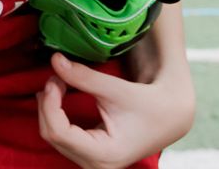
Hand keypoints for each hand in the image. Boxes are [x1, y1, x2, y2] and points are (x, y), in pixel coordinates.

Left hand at [37, 50, 194, 168]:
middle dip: (48, 104)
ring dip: (50, 108)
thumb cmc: (149, 105)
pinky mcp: (91, 155)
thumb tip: (55, 60)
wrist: (170, 117)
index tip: (53, 79)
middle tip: (55, 77)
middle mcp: (96, 165)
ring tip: (58, 83)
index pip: (58, 132)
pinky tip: (58, 96)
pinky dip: (56, 114)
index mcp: (104, 154)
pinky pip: (62, 137)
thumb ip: (83, 77)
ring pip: (54, 137)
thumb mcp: (116, 89)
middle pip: (52, 135)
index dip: (49, 103)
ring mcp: (92, 162)